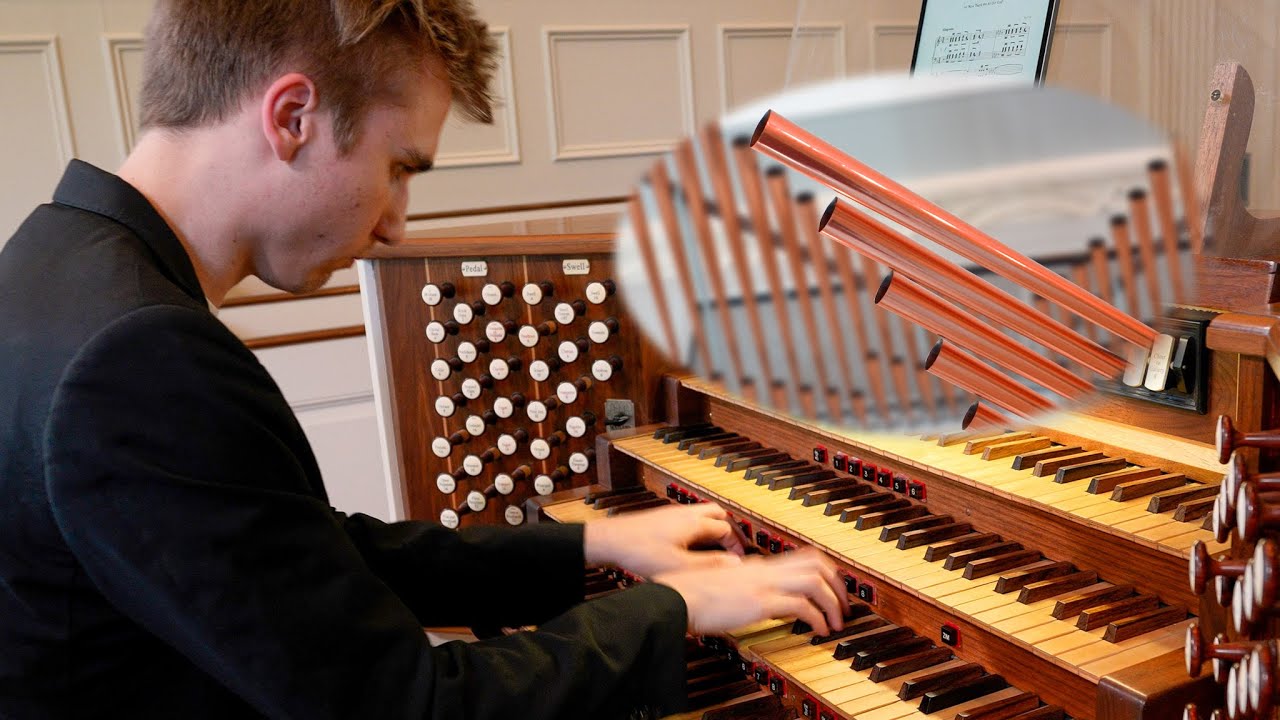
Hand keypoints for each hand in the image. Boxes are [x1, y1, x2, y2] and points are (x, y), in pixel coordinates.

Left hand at [582, 502, 746, 577]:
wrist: (611, 540)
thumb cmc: (641, 551)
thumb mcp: (680, 565)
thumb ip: (709, 564)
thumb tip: (735, 564)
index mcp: (694, 522)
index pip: (727, 528)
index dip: (737, 544)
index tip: (738, 559)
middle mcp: (686, 513)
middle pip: (718, 513)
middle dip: (728, 529)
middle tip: (732, 547)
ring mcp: (673, 513)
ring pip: (702, 514)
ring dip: (712, 527)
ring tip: (714, 546)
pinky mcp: (662, 518)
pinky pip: (689, 518)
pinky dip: (698, 528)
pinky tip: (690, 545)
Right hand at [651, 549, 846, 635]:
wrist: (676, 598)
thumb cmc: (690, 592)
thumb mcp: (718, 578)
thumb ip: (734, 575)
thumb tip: (742, 578)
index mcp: (755, 565)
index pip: (802, 556)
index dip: (825, 570)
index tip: (832, 587)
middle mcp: (764, 570)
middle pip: (816, 563)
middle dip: (838, 584)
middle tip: (843, 605)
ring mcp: (763, 584)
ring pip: (815, 582)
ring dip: (832, 603)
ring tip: (836, 622)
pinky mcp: (760, 603)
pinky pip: (801, 606)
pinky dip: (817, 618)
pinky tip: (818, 631)